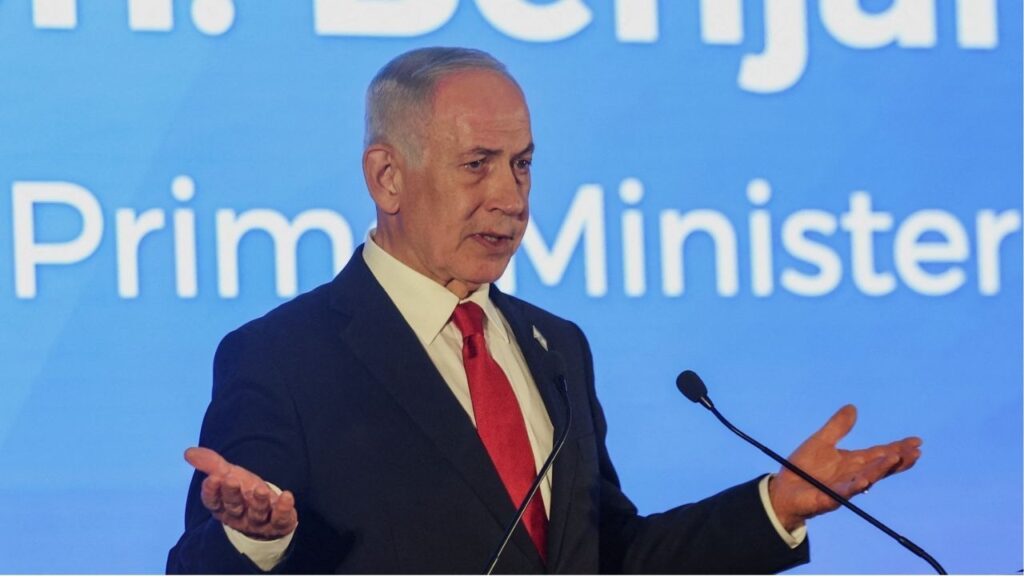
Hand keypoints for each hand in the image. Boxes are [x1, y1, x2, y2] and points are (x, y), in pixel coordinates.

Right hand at [184, 447, 298, 539]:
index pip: (214, 502)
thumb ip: (212, 464)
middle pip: (233, 507)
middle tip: (231, 480)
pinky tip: (287, 496)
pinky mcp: (279, 524)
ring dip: (258, 502)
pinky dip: (283, 509)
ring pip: (257, 514)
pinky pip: (281, 519)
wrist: (268, 514)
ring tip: (260, 489)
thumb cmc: (244, 493)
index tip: (212, 478)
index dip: (212, 492)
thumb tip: (188, 452)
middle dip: (232, 495)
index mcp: (224, 507)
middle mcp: (240, 517)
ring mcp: (259, 522)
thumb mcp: (229, 476)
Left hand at [768, 405, 921, 531]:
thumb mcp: (821, 441)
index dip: (898, 448)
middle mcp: (853, 475)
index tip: (917, 441)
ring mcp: (843, 488)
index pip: (880, 453)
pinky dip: (855, 487)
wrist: (783, 489)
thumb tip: (852, 407)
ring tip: (896, 458)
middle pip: (880, 466)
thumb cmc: (802, 468)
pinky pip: (844, 492)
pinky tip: (865, 482)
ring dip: (881, 469)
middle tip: (916, 452)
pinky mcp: (830, 498)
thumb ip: (837, 427)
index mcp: (852, 462)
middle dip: (898, 460)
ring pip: (867, 478)